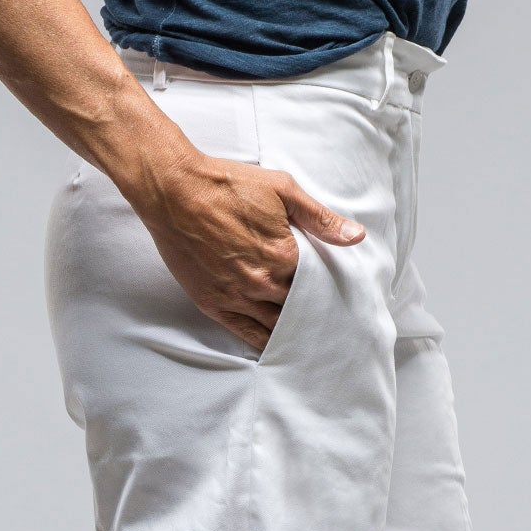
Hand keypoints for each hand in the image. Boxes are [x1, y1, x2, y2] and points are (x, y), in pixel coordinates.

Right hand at [138, 153, 365, 352]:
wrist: (174, 190)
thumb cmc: (227, 184)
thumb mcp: (282, 189)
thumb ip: (320, 218)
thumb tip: (356, 236)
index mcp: (284, 256)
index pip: (317, 283)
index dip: (326, 287)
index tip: (335, 292)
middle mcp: (263, 283)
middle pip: (299, 307)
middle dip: (311, 310)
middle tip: (326, 318)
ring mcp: (237, 297)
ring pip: (276, 325)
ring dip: (292, 330)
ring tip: (307, 337)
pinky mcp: (214, 304)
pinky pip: (246, 334)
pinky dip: (264, 342)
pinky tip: (277, 346)